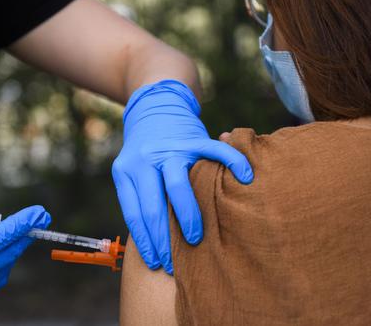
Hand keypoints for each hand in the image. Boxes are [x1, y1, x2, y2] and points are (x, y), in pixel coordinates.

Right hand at [0, 195, 50, 324]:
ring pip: (5, 266)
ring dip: (16, 247)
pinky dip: (5, 262)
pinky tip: (2, 254)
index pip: (0, 237)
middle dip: (27, 232)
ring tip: (24, 231)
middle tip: (43, 217)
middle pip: (9, 251)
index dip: (22, 223)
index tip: (39, 213)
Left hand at [112, 80, 253, 273]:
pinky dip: (232, 163)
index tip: (155, 262)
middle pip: (153, 206)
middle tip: (174, 262)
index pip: (134, 213)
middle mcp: (144, 158)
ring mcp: (169, 147)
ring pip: (177, 186)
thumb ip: (141, 195)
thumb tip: (154, 239)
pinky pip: (215, 151)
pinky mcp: (193, 136)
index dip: (146, 241)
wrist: (154, 107)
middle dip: (164, 239)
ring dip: (187, 217)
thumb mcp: (133, 170)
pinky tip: (245, 176)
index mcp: (126, 170)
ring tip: (195, 239)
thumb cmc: (146, 152)